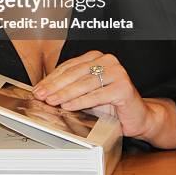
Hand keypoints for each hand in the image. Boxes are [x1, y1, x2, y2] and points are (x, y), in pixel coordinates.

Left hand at [32, 50, 175, 148]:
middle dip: (55, 86)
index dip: (51, 79)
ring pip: (84, 83)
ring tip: (51, 102)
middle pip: (74, 73)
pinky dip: (80, 101)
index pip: (68, 67)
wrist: (137, 117)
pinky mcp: (124, 87)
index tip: (38, 89)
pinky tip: (68, 106)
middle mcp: (107, 61)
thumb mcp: (86, 93)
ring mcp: (117, 72)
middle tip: (41, 96)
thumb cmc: (110, 105)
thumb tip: (44, 91)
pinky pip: (97, 95)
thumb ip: (70, 88)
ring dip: (65, 93)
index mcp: (96, 57)